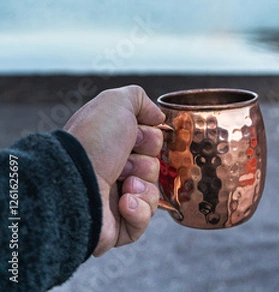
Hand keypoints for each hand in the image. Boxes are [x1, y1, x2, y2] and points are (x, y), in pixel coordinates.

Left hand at [63, 85, 164, 255]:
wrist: (74, 182)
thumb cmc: (93, 141)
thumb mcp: (115, 102)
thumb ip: (138, 99)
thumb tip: (157, 116)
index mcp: (114, 144)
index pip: (153, 141)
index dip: (148, 137)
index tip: (133, 135)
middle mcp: (115, 170)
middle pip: (155, 165)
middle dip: (144, 161)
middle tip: (123, 161)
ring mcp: (117, 199)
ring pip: (154, 191)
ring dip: (141, 184)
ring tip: (121, 183)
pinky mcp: (120, 226)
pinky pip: (146, 218)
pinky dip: (138, 208)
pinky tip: (122, 202)